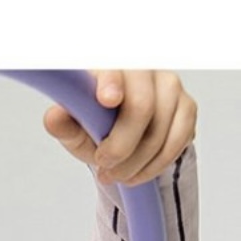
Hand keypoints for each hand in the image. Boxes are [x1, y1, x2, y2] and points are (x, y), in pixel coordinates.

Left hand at [43, 71, 196, 185]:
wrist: (123, 134)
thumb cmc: (94, 125)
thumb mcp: (74, 129)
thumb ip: (64, 124)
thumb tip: (53, 117)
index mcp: (110, 66)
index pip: (114, 69)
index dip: (112, 82)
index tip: (107, 99)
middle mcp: (144, 68)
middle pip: (141, 106)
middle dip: (122, 146)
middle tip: (104, 166)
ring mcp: (170, 85)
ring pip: (161, 129)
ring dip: (137, 162)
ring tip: (117, 175)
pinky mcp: (187, 106)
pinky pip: (178, 140)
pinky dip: (157, 164)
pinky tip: (138, 172)